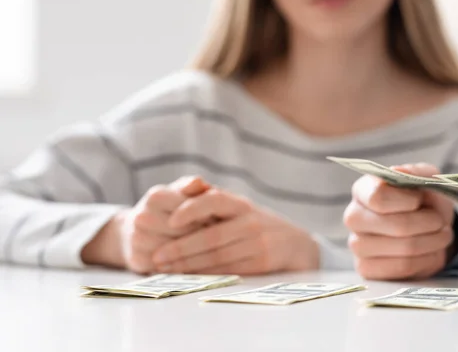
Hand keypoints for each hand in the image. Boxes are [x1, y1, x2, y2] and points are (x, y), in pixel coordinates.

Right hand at [81, 176, 209, 272]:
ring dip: (196, 254)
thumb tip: (199, 182)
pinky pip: (167, 267)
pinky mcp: (137, 260)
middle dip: (204, 236)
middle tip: (221, 241)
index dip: (208, 217)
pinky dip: (182, 267)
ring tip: (211, 252)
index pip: (190, 209)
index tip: (222, 223)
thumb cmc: (167, 209)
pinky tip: (195, 264)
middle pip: (184, 231)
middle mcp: (143, 217)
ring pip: (176, 251)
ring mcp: (137, 239)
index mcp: (155, 196)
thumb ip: (191, 187)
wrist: (135, 232)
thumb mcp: (179, 193)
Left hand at [151, 188, 319, 274]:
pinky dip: (206, 274)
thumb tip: (188, 185)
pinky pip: (228, 270)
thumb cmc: (256, 223)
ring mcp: (258, 243)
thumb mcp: (239, 207)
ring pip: (217, 256)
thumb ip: (213, 198)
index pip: (215, 200)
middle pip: (212, 236)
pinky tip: (189, 276)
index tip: (170, 221)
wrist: (295, 244)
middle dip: (181, 248)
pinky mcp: (262, 263)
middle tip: (157, 256)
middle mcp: (251, 221)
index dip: (192, 209)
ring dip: (189, 265)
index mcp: (241, 204)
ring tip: (166, 268)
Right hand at [344, 163, 454, 279]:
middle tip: (440, 221)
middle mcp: (354, 217)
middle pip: (396, 225)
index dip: (407, 200)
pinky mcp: (366, 269)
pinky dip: (426, 260)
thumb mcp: (425, 179)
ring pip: (404, 249)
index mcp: (363, 190)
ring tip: (442, 234)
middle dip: (428, 223)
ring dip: (432, 242)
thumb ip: (414, 173)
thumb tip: (398, 171)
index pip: (378, 197)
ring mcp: (357, 245)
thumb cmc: (423, 200)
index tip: (421, 200)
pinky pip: (403, 267)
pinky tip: (431, 251)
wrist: (427, 229)